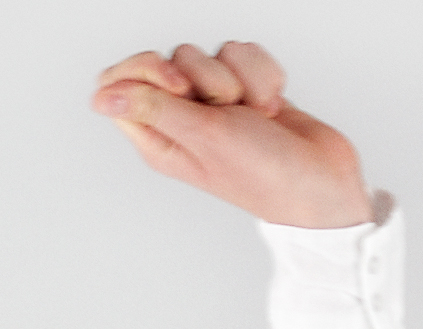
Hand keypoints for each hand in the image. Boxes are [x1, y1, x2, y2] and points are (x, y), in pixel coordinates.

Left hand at [92, 41, 370, 226]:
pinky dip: (264, 74)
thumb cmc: (260, 172)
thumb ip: (154, 109)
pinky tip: (273, 105)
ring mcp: (214, 102)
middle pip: (171, 60)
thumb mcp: (202, 136)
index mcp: (155, 136)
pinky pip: (245, 54)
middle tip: (225, 105)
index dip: (144, 69)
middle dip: (205, 74)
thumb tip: (102, 97)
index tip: (178, 83)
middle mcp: (180, 117)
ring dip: (242, 77)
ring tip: (255, 114)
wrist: (319, 180)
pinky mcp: (246, 87)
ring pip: (213, 54)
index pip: (120, 85)